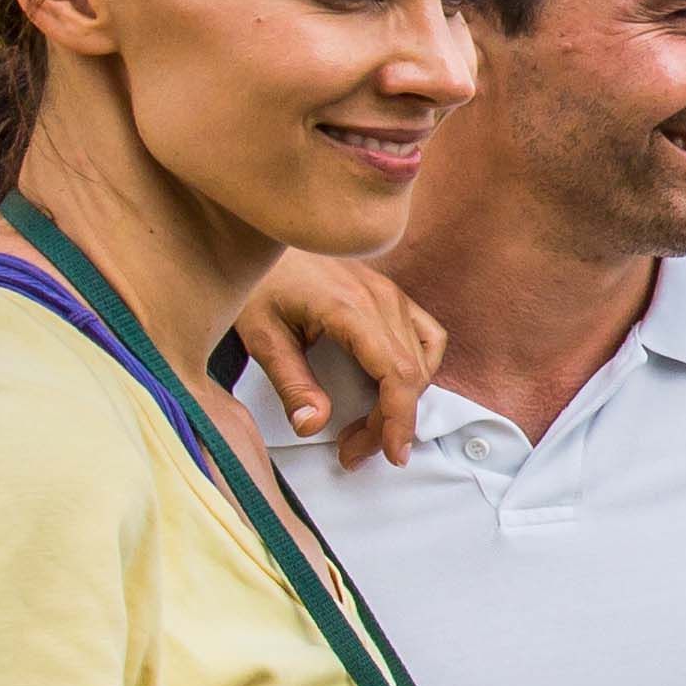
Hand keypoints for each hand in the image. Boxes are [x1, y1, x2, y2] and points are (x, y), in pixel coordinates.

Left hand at [244, 249, 446, 465]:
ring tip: (371, 424)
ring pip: (423, 359)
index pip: (396, 374)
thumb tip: (314, 426)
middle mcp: (380, 299)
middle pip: (410, 375)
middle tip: (354, 451)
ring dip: (404, 399)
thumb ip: (290, 383)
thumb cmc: (259, 280)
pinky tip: (395, 385)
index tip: (391, 453)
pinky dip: (421, 367)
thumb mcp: (261, 335)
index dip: (399, 419)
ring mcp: (390, 294)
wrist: (261, 232)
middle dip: (389, 422)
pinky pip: (426, 335)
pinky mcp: (389, 293)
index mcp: (350, 309)